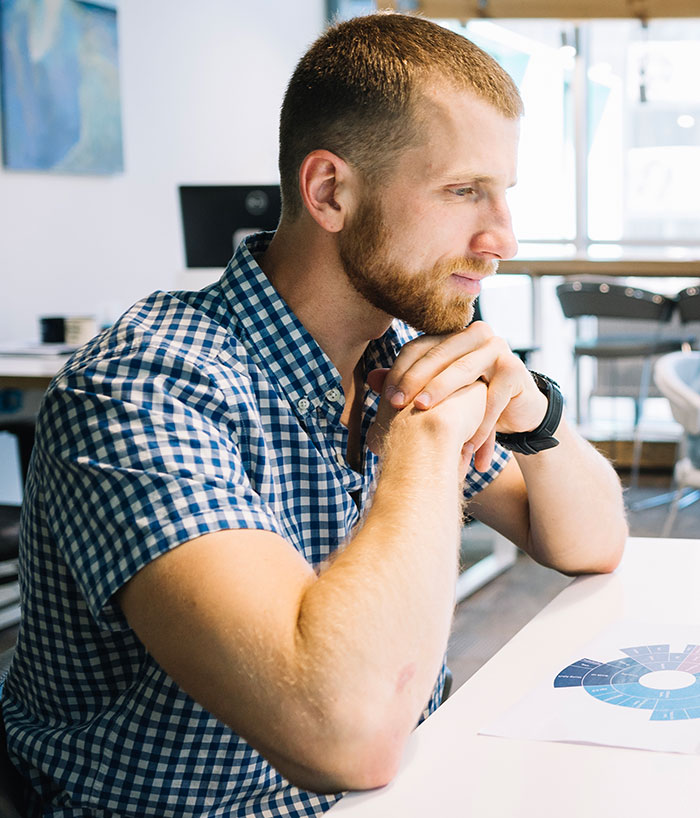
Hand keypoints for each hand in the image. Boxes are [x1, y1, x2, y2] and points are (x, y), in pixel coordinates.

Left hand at [370, 322, 546, 470]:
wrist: (517, 409)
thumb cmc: (474, 397)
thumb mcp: (441, 390)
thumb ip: (410, 381)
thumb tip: (371, 378)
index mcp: (452, 335)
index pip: (418, 348)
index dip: (401, 373)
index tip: (388, 401)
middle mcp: (475, 334)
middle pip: (439, 357)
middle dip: (417, 384)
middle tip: (399, 409)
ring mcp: (498, 348)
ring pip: (464, 373)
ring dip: (445, 400)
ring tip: (429, 424)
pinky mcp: (515, 370)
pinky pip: (492, 398)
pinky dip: (479, 424)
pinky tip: (466, 445)